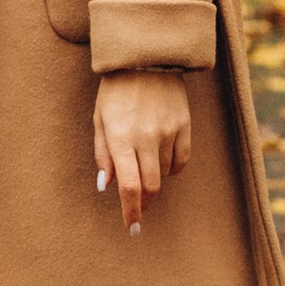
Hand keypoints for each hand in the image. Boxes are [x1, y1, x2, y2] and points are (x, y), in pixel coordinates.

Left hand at [94, 68, 191, 229]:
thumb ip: (103, 154)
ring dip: (154, 177)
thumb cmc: (115, 90)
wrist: (146, 57)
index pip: (129, 187)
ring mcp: (168, 131)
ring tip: (144, 160)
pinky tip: (162, 159)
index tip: (132, 228)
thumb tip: (106, 187)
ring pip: (165, 173)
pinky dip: (172, 167)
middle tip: (138, 208)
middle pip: (151, 187)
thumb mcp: (99, 119)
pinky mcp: (185, 125)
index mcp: (120, 137)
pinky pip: (181, 160)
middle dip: (144, 203)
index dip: (131, 212)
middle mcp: (146, 137)